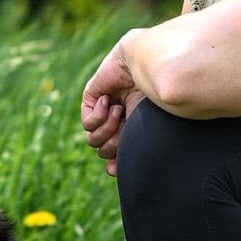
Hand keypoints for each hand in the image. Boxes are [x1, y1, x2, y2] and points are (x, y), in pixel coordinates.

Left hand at [81, 41, 143, 177]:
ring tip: (118, 111)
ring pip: (94, 140)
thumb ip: (128, 150)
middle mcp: (119, 123)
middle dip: (115, 142)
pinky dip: (98, 116)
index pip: (117, 156)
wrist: (146, 70)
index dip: (116, 164)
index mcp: (134, 130)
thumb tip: (109, 171)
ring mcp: (104, 111)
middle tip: (126, 125)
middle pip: (104, 150)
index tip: (116, 167)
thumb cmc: (153, 100)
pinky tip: (109, 102)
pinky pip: (86, 123)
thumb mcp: (143, 130)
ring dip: (107, 129)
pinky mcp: (91, 99)